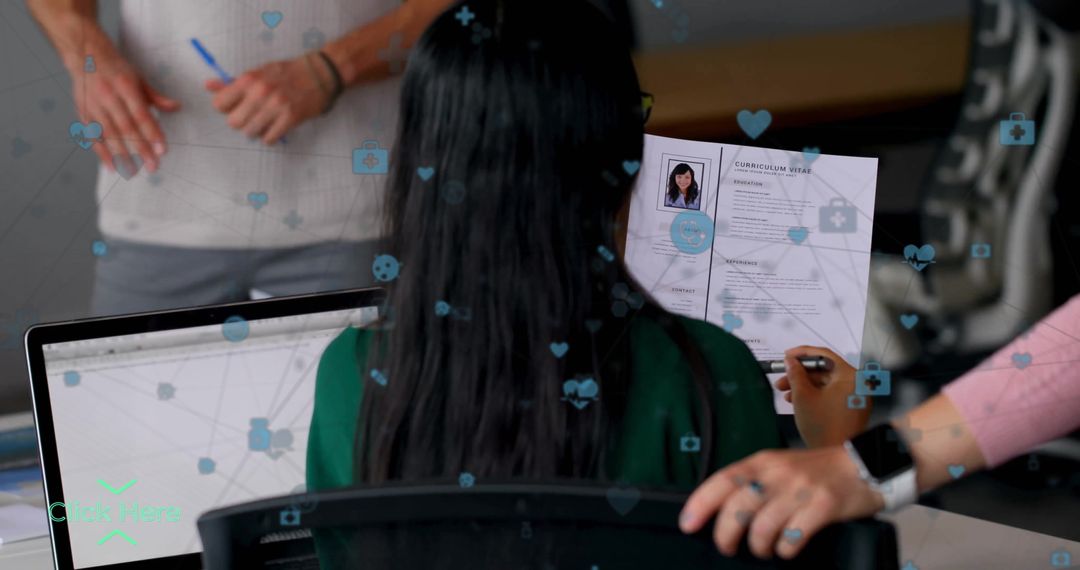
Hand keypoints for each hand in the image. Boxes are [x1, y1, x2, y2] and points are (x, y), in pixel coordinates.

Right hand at [69, 39, 179, 173]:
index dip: (152, 134)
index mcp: (125, 86)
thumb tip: (176, 107)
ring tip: (134, 170)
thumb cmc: (116, 69)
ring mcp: (93, 106)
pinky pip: (93, 136)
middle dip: (141, 149)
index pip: (141, 115)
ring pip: (109, 135)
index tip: (162, 150)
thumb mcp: (139, 78)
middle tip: (153, 166)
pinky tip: (112, 165)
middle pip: (126, 128)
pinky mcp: (83, 113)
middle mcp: (108, 97)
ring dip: (122, 155)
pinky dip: (102, 152)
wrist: (85, 56)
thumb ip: (156, 97)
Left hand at [206, 56, 329, 145]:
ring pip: (250, 132)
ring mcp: (276, 107)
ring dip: (255, 130)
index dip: (226, 108)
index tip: (235, 107)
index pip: (219, 104)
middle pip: (233, 122)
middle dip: (240, 122)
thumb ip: (233, 82)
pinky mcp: (290, 118)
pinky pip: (269, 138)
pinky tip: (275, 127)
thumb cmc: (286, 73)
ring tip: (264, 122)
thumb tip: (209, 86)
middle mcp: (260, 93)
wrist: (319, 73)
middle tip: (251, 117)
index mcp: (249, 79)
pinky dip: (269, 136)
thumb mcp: (258, 72)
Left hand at [679, 447, 884, 559]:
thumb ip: (751, 483)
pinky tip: (787, 549)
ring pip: (763, 525)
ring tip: (764, 549)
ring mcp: (802, 488)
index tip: (687, 524)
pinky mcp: (824, 505)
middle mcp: (779, 472)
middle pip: (738, 506)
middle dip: (726, 534)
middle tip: (728, 547)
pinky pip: (793, 536)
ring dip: (758, 546)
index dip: (700, 504)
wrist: (864, 465)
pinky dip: (785, 549)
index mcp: (762, 461)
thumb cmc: (815, 472)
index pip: (722, 480)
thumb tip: (719, 512)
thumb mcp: (778, 467)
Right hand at [777, 346, 868, 446]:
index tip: (787, 356)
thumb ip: (795, 374)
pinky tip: (797, 402)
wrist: (836, 455)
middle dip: (800, 374)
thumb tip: (790, 361)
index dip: (802, 353)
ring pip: (826, 383)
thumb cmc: (823, 426)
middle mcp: (857, 384)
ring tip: (786, 394)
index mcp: (850, 376)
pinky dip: (815, 395)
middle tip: (782, 379)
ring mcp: (856, 397)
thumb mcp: (803, 396)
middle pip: (825, 370)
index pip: (825, 355)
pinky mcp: (852, 409)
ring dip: (805, 386)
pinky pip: (832, 395)